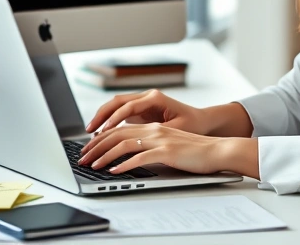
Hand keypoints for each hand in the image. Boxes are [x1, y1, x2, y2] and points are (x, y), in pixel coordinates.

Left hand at [77, 123, 258, 177]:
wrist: (217, 151)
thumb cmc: (195, 151)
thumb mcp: (169, 144)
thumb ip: (151, 146)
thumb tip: (130, 156)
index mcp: (153, 127)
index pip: (120, 130)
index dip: (101, 139)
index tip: (89, 149)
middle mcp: (154, 130)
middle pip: (116, 134)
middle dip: (96, 147)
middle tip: (83, 158)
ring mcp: (159, 140)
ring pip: (123, 144)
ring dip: (104, 155)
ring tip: (92, 165)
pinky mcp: (166, 152)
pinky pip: (139, 157)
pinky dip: (124, 165)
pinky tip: (114, 171)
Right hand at [84, 89, 208, 135]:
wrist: (202, 121)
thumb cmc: (193, 125)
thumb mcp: (176, 130)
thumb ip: (156, 132)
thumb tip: (136, 140)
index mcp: (155, 98)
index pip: (128, 106)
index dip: (114, 119)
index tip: (103, 131)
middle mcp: (146, 96)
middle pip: (116, 102)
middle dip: (101, 116)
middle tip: (89, 132)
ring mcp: (142, 102)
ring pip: (116, 106)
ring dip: (102, 118)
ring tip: (90, 133)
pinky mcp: (141, 110)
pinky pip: (120, 114)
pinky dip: (109, 122)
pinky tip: (101, 134)